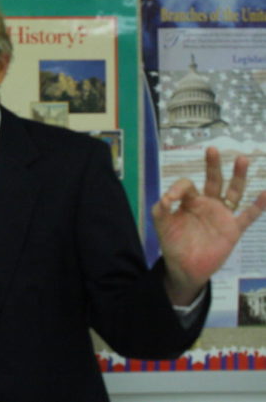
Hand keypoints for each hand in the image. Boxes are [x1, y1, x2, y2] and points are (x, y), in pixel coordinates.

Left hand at [153, 147, 265, 304]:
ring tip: (242, 159)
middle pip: (213, 180)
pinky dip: (258, 205)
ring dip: (237, 176)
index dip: (179, 188)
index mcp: (190, 201)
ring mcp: (222, 215)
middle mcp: (207, 203)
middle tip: (212, 149)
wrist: (184, 268)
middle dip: (212, 165)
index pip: (187, 185)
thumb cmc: (173, 243)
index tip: (169, 200)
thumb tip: (167, 198)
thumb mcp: (161, 224)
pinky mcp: (233, 229)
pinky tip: (265, 193)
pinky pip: (248, 216)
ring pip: (233, 192)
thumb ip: (160, 208)